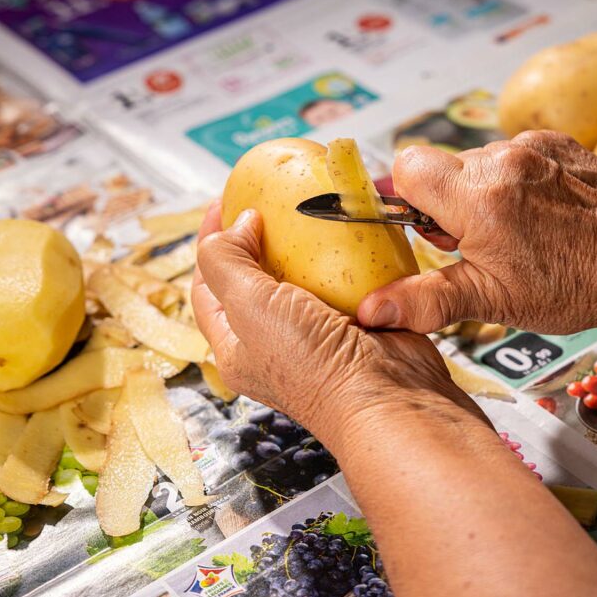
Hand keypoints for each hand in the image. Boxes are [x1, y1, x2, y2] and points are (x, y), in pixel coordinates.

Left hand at [191, 203, 482, 444]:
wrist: (387, 398)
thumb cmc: (311, 364)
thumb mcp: (248, 305)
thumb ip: (226, 261)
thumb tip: (237, 224)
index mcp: (237, 345)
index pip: (208, 285)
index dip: (211, 242)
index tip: (224, 202)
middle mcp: (274, 341)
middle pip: (255, 277)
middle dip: (259, 237)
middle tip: (269, 199)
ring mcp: (318, 330)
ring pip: (303, 276)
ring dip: (305, 243)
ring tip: (307, 208)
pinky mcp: (358, 321)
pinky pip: (347, 280)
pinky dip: (346, 256)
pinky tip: (348, 231)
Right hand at [358, 131, 596, 334]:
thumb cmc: (578, 284)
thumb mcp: (493, 300)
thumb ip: (425, 299)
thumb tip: (371, 312)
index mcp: (478, 198)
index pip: (406, 168)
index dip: (406, 199)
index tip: (427, 229)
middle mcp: (501, 161)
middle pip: (440, 167)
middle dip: (446, 204)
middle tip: (479, 244)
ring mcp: (531, 147)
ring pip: (475, 163)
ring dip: (480, 193)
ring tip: (515, 232)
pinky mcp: (554, 142)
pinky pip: (511, 156)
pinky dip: (513, 182)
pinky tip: (539, 214)